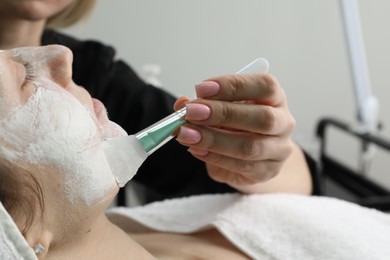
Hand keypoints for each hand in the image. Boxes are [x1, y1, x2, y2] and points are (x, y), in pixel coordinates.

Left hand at [174, 73, 295, 190]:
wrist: (253, 155)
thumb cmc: (237, 124)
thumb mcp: (221, 107)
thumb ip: (202, 104)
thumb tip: (182, 104)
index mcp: (275, 98)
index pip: (264, 86)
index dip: (233, 86)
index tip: (201, 88)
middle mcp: (283, 122)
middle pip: (262, 117)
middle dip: (222, 113)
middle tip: (191, 112)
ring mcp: (278, 150)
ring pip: (250, 146)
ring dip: (214, 139)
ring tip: (186, 134)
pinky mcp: (267, 172)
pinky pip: (241, 166)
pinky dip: (214, 157)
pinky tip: (196, 149)